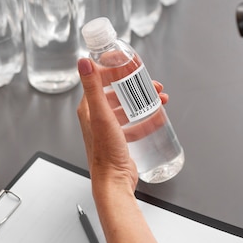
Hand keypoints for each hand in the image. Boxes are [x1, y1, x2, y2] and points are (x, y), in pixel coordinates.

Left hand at [76, 58, 167, 192]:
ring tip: (159, 99)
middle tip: (152, 84)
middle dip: (135, 86)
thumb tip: (83, 61)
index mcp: (88, 108)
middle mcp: (95, 117)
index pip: (100, 80)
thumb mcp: (101, 114)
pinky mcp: (118, 139)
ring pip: (127, 107)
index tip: (129, 64)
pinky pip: (132, 123)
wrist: (115, 181)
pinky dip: (144, 118)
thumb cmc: (106, 152)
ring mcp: (107, 129)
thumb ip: (92, 86)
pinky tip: (155, 117)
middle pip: (117, 93)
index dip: (115, 69)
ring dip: (143, 100)